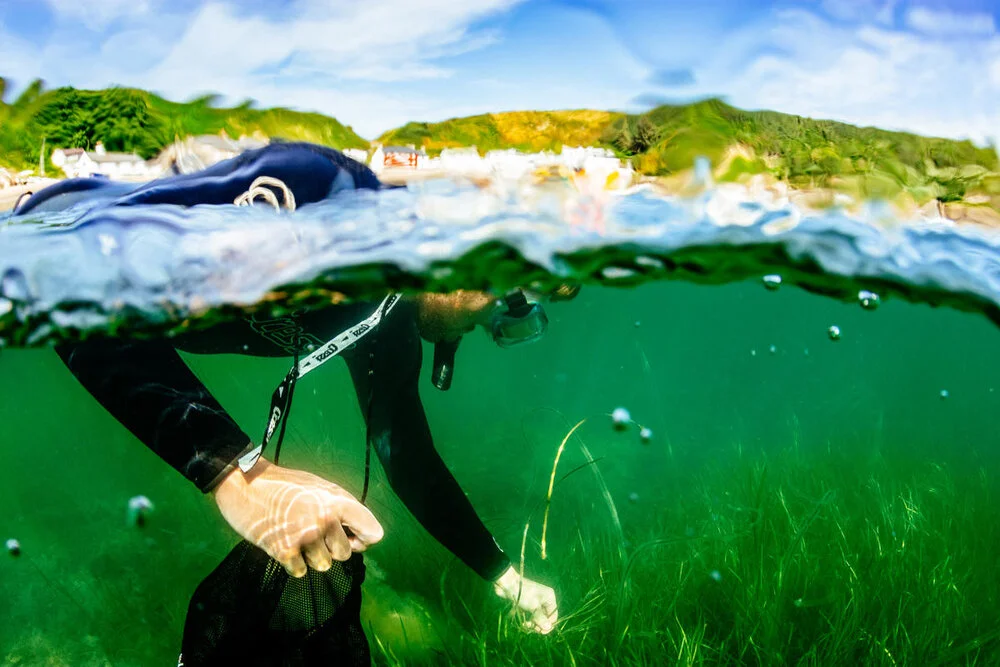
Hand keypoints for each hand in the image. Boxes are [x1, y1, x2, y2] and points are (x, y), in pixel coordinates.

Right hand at [212, 457, 383, 576]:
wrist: (244, 484)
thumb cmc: (284, 486)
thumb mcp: (320, 488)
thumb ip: (342, 509)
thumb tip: (361, 538)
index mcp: (338, 501)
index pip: (373, 532)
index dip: (363, 540)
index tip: (351, 539)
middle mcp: (326, 519)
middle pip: (346, 554)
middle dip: (331, 548)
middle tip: (312, 533)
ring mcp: (306, 536)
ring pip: (324, 565)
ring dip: (310, 556)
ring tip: (296, 535)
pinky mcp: (285, 550)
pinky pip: (301, 572)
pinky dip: (293, 563)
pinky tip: (283, 544)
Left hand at [493, 566, 558, 633]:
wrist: (507, 584)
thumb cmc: (523, 594)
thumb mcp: (533, 607)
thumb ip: (541, 618)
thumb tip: (549, 628)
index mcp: (549, 598)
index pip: (553, 615)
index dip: (548, 625)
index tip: (540, 631)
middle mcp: (545, 599)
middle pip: (546, 617)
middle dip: (539, 624)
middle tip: (531, 628)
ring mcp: (536, 601)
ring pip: (538, 617)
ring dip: (533, 623)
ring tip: (525, 625)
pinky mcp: (528, 603)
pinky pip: (532, 614)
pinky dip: (528, 619)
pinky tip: (523, 622)